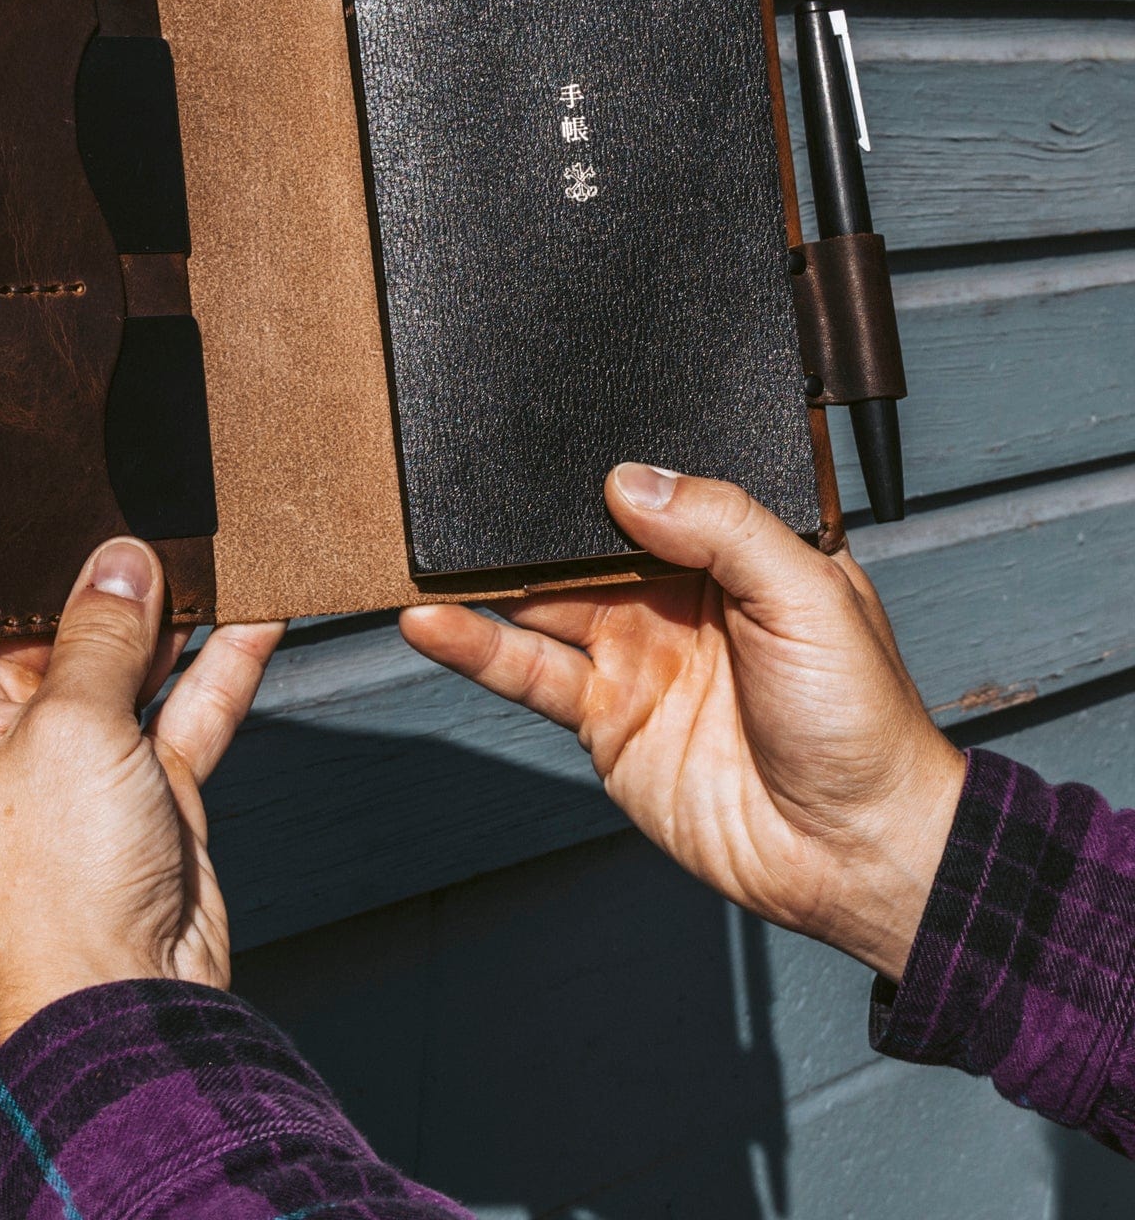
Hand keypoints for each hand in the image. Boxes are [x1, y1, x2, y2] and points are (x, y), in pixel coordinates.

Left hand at [0, 511, 283, 1051]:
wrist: (126, 1007)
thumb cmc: (52, 886)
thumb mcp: (71, 728)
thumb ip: (101, 632)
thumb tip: (124, 561)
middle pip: (12, 613)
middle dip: (60, 552)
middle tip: (97, 468)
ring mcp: (65, 755)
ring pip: (106, 652)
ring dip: (150, 604)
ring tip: (189, 527)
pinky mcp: (135, 783)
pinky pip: (175, 702)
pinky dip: (216, 663)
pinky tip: (259, 608)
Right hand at [400, 465, 963, 981]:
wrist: (850, 850)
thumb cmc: (861, 721)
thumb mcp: (809, 596)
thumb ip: (725, 528)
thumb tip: (632, 479)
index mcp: (736, 555)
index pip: (658, 495)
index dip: (607, 470)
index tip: (547, 439)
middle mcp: (677, 598)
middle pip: (586, 544)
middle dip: (530, 520)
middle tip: (468, 488)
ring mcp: (635, 655)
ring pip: (545, 601)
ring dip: (488, 578)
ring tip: (429, 550)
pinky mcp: (603, 716)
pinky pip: (529, 672)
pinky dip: (476, 647)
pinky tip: (434, 623)